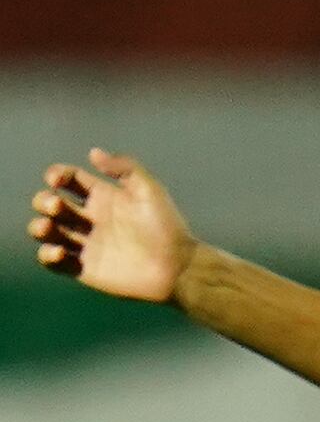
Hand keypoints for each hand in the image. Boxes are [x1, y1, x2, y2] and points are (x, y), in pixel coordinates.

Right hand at [29, 150, 194, 303]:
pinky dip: (47, 255)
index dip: (57, 174)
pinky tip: (61, 252)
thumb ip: (124, 167)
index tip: (58, 179)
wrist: (178, 268)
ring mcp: (85, 244)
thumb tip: (93, 153)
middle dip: (44, 200)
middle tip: (58, 205)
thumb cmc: (167, 228)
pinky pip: (52, 261)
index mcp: (102, 197)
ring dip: (38, 226)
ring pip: (46, 231)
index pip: (67, 180)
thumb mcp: (149, 190)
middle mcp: (90, 219)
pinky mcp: (83, 269)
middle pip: (50, 204)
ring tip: (50, 227)